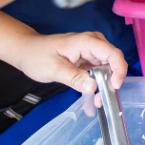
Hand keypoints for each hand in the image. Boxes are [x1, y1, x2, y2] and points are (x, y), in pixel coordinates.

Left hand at [6, 31, 126, 102]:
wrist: (25, 51)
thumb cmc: (37, 56)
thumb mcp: (54, 69)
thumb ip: (74, 78)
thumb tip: (93, 87)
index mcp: (87, 41)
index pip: (113, 54)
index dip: (118, 71)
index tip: (113, 88)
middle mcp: (93, 44)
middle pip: (113, 62)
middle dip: (111, 82)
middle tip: (100, 100)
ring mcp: (91, 51)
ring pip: (108, 69)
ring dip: (104, 86)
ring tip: (95, 102)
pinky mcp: (88, 59)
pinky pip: (99, 72)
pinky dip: (97, 85)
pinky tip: (91, 98)